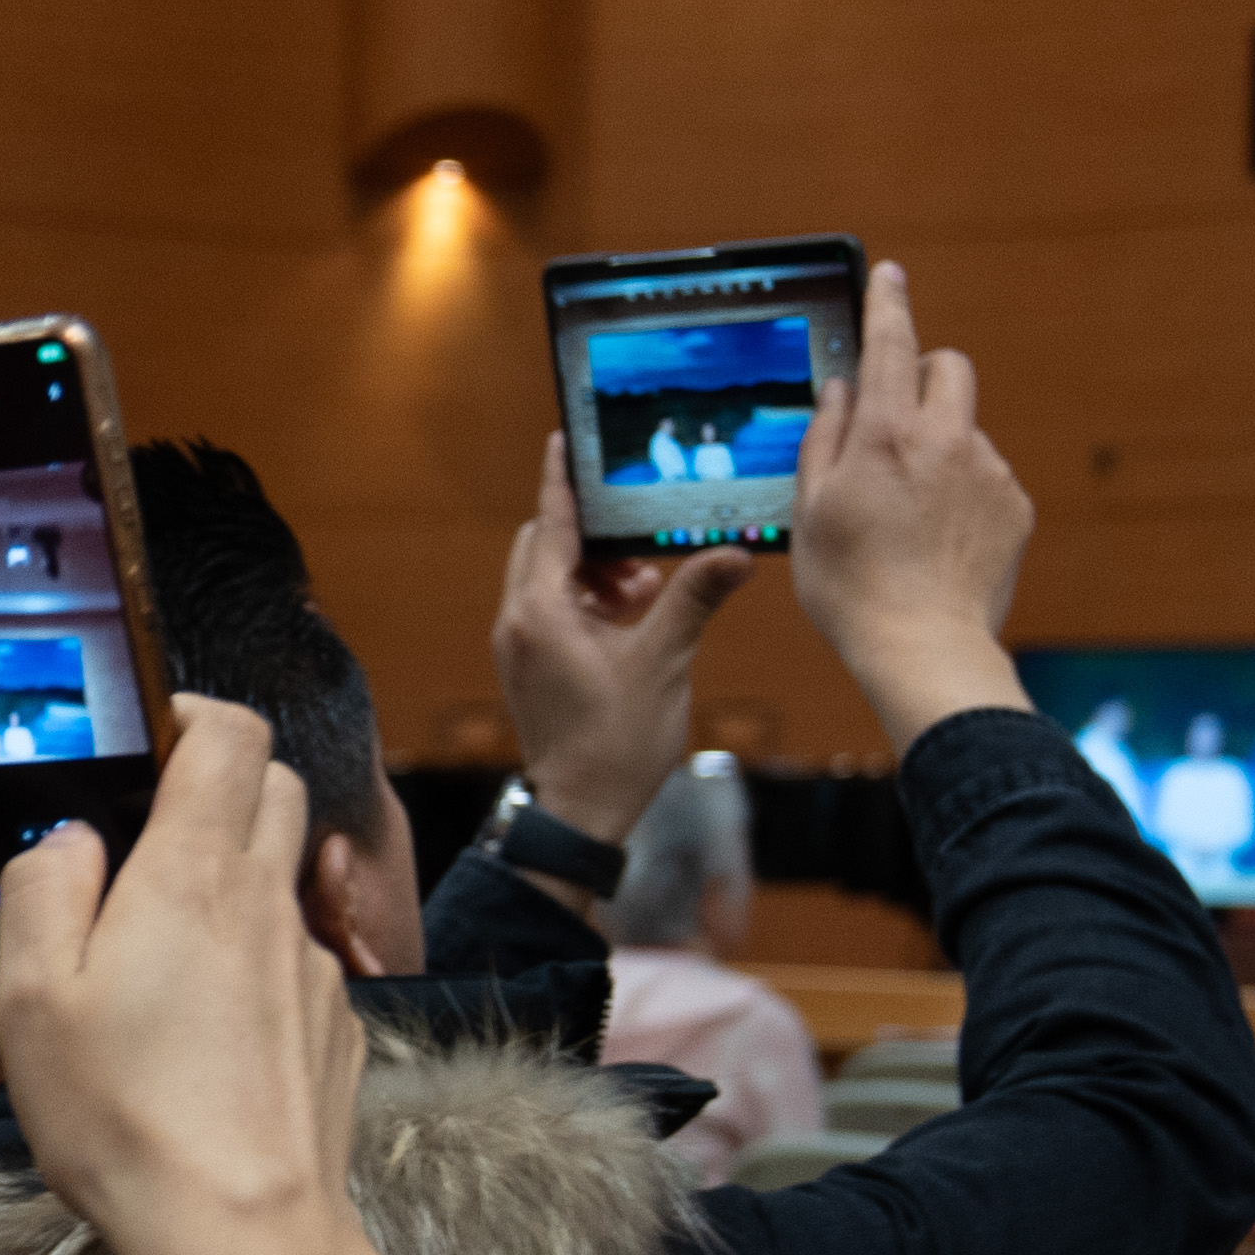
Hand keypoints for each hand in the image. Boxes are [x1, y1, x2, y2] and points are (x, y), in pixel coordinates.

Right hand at [0, 701, 448, 1254]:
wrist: (243, 1234)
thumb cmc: (126, 1117)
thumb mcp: (32, 997)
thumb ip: (42, 888)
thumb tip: (65, 840)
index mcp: (194, 872)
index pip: (232, 732)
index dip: (192, 714)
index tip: (149, 736)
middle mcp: (268, 903)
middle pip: (274, 790)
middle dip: (219, 785)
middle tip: (148, 830)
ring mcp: (312, 968)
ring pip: (285, 879)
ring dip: (233, 882)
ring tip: (161, 951)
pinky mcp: (335, 1031)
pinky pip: (294, 964)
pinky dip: (253, 967)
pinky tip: (203, 1035)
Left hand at [499, 431, 751, 864]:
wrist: (580, 813)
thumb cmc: (616, 742)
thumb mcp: (664, 662)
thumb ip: (693, 598)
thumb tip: (736, 552)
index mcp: (541, 611)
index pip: (552, 524)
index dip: (562, 481)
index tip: (564, 440)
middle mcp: (518, 622)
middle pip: (544, 548)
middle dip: (592, 538)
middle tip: (645, 550)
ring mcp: (519, 648)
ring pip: (549, 581)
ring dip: (595, 574)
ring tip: (649, 591)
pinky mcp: (529, 669)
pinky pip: (551, 614)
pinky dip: (587, 604)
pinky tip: (633, 622)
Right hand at [790, 262, 1036, 750]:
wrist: (924, 648)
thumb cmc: (851, 587)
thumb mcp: (810, 512)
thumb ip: (825, 439)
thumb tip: (842, 390)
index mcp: (886, 435)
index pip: (892, 343)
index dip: (888, 302)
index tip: (890, 275)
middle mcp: (945, 440)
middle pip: (948, 367)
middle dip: (922, 374)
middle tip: (892, 418)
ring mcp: (988, 472)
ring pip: (964, 428)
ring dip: (938, 445)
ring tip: (907, 513)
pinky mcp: (1015, 507)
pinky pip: (986, 476)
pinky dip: (962, 491)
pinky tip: (936, 539)